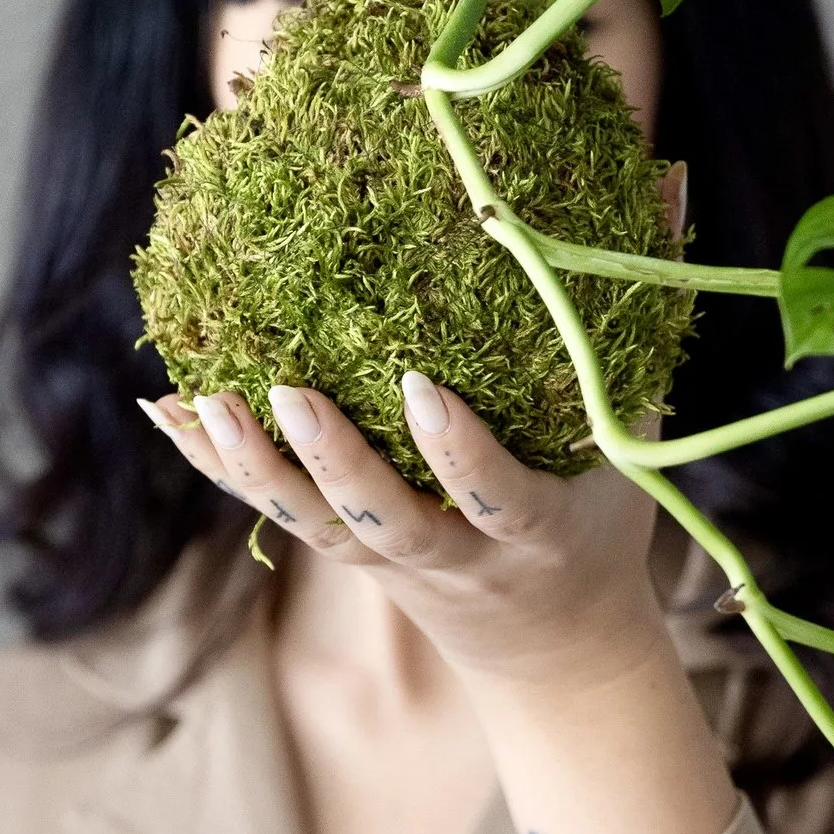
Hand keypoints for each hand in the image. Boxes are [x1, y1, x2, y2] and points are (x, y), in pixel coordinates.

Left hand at [140, 374, 738, 833]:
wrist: (552, 654)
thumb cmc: (601, 520)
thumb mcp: (637, 438)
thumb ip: (638, 315)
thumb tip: (669, 179)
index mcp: (537, 533)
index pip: (496, 499)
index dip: (458, 454)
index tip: (422, 390)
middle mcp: (455, 559)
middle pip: (382, 522)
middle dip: (334, 463)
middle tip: (286, 393)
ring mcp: (391, 564)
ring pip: (312, 525)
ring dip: (253, 466)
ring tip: (200, 398)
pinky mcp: (346, 556)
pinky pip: (273, 513)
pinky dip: (217, 464)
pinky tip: (164, 408)